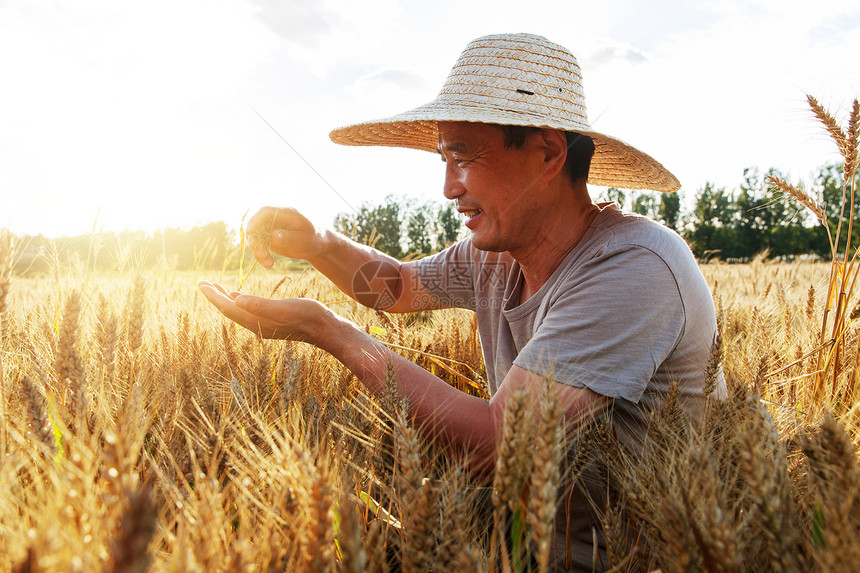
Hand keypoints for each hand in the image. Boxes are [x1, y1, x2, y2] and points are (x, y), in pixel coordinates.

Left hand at [197, 281, 333, 343]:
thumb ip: (260, 305)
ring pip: (237, 310)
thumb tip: (236, 300)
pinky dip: (239, 301)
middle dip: (215, 296)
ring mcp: (263, 324)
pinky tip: (237, 295)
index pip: (228, 308)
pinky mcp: (271, 320)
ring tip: (214, 287)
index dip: (213, 296)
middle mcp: (256, 324)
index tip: (201, 284)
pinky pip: (248, 310)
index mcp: (257, 320)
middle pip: (229, 310)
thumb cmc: (307, 315)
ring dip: (225, 298)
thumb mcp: (284, 308)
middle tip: (202, 283)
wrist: (324, 328)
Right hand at [245, 207, 325, 267]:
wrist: (317, 245)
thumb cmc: (313, 240)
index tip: (250, 232)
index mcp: (286, 214)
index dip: (255, 220)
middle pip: (257, 225)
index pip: (266, 212)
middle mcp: (276, 219)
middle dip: (255, 241)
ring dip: (258, 250)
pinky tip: (268, 263)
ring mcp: (271, 228)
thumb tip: (273, 235)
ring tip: (268, 264)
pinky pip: (259, 245)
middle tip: (262, 255)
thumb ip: (289, 237)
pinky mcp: (269, 237)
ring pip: (256, 237)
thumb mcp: (304, 240)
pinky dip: (260, 254)